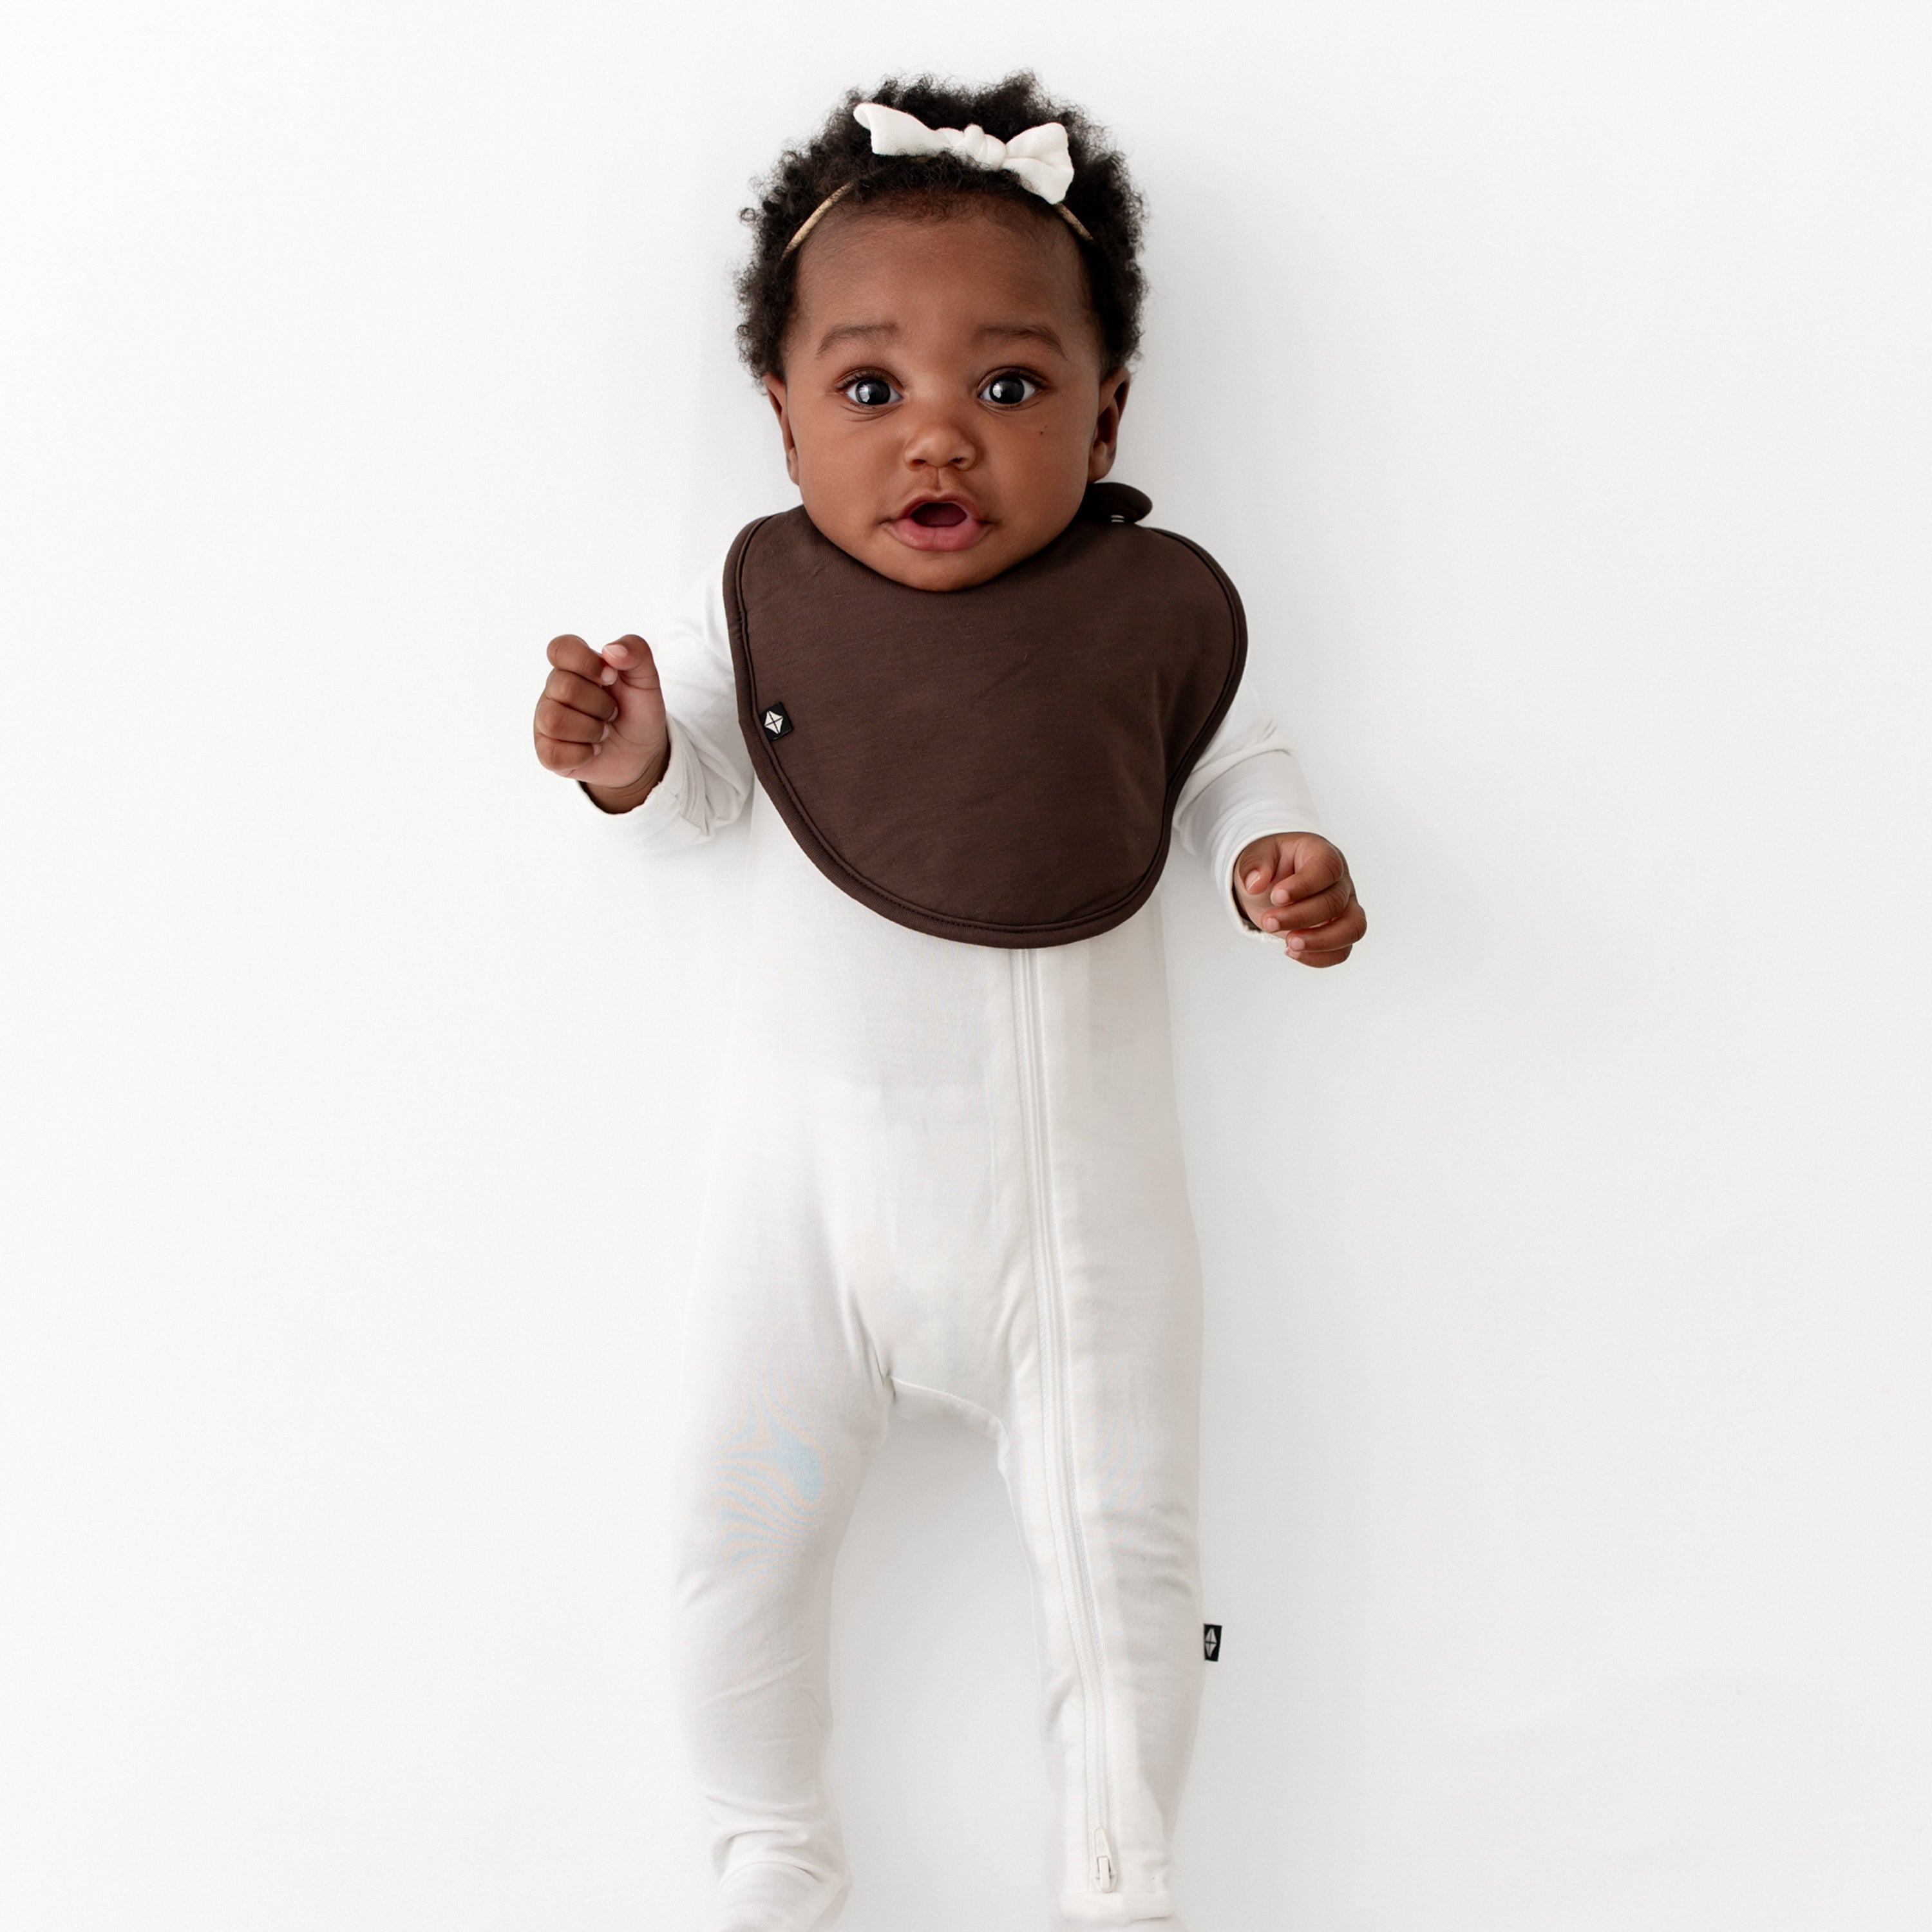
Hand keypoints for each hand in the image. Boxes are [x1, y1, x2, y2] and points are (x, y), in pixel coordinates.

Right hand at [533, 634, 668, 809]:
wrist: (642, 752)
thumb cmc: (637, 711)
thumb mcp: (646, 678)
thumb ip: (636, 651)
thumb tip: (610, 650)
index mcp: (573, 667)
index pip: (559, 648)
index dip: (585, 662)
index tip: (611, 677)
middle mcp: (554, 691)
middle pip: (563, 688)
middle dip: (600, 705)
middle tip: (613, 712)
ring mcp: (545, 721)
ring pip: (553, 721)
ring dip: (590, 730)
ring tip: (604, 732)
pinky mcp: (547, 752)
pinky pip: (553, 753)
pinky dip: (583, 754)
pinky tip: (594, 750)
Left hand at [1233, 833, 1365, 966]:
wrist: (1271, 886)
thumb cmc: (1268, 866)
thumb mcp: (1254, 856)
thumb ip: (1253, 865)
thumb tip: (1255, 883)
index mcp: (1322, 854)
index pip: (1327, 868)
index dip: (1304, 885)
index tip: (1276, 896)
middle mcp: (1340, 881)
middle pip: (1335, 902)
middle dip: (1299, 917)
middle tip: (1268, 921)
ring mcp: (1345, 908)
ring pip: (1352, 928)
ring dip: (1320, 941)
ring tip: (1289, 944)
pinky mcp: (1339, 931)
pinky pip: (1342, 951)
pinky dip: (1319, 957)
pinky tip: (1292, 952)